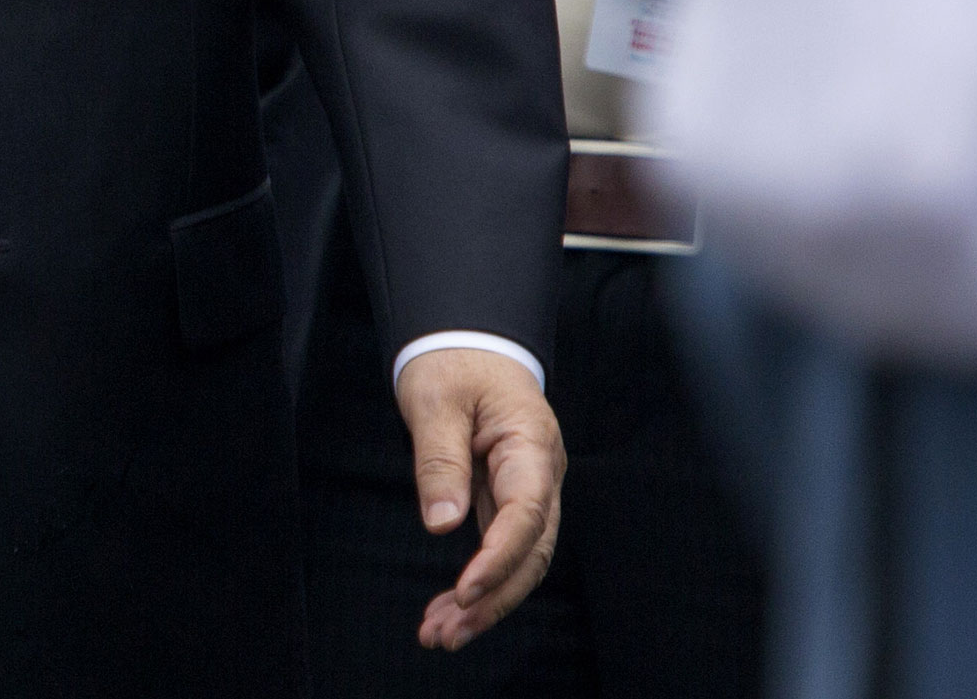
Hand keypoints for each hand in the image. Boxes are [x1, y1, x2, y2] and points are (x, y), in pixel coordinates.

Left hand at [394, 348, 562, 650]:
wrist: (469, 343)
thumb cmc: (454, 362)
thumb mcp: (436, 400)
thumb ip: (440, 460)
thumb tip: (443, 523)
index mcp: (531, 445)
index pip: (526, 514)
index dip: (499, 558)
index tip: (465, 590)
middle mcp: (540, 476)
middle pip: (531, 552)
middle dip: (493, 598)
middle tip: (448, 632)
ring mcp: (529, 491)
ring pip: (519, 561)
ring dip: (485, 601)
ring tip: (442, 634)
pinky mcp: (508, 502)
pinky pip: (501, 550)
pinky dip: (479, 582)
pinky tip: (450, 609)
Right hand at [647, 0, 976, 402]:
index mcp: (940, 188)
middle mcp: (835, 199)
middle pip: (893, 319)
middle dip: (932, 273)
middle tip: (935, 179)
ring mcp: (751, 183)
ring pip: (816, 292)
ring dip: (856, 253)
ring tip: (870, 153)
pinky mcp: (690, 158)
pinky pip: (747, 242)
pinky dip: (785, 219)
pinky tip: (813, 150)